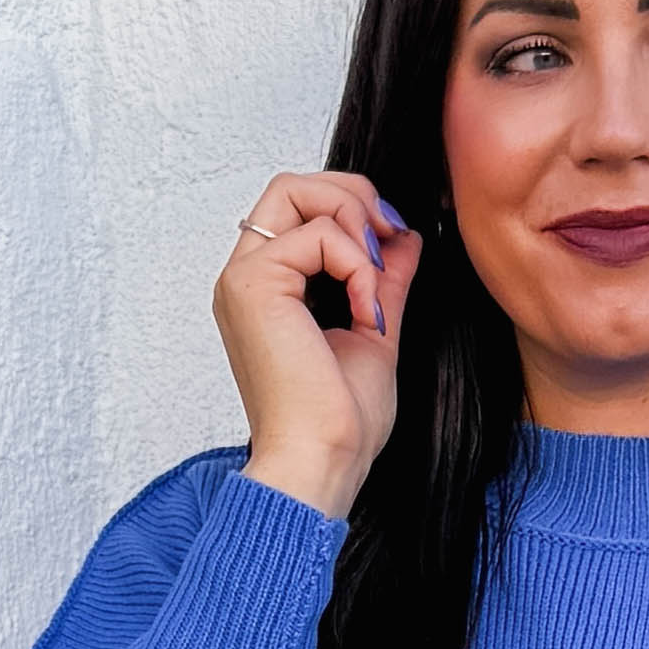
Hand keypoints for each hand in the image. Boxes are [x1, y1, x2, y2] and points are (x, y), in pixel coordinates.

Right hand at [212, 166, 423, 521]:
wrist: (322, 463)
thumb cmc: (339, 422)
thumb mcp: (375, 330)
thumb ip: (384, 279)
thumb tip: (404, 238)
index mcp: (267, 290)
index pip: (298, 207)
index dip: (351, 207)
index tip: (392, 243)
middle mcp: (246, 278)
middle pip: (290, 185)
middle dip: (351, 196)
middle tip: (388, 238)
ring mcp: (243, 278)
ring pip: (297, 192)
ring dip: (356, 227)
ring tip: (374, 290)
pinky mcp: (254, 284)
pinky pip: (317, 233)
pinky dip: (357, 265)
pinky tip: (365, 314)